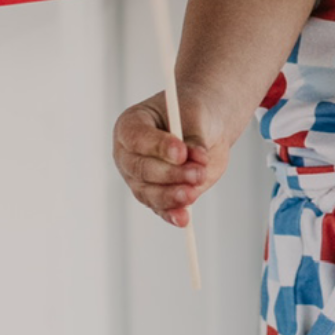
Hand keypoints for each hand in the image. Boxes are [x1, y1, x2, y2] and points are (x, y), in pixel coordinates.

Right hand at [112, 90, 229, 229]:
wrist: (206, 129)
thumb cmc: (195, 116)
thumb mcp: (197, 117)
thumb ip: (194, 139)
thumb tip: (196, 163)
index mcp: (131, 124)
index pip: (136, 138)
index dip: (157, 146)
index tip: (182, 153)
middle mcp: (129, 153)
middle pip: (140, 169)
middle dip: (170, 174)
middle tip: (197, 173)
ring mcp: (138, 177)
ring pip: (148, 192)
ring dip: (171, 195)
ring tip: (193, 192)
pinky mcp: (155, 195)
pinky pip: (159, 208)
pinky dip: (172, 214)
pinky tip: (184, 218)